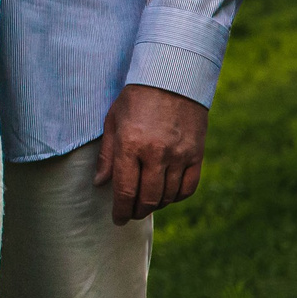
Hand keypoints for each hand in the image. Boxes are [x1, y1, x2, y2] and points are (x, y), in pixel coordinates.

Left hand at [94, 83, 207, 223]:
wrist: (172, 78)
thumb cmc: (136, 98)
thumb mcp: (113, 121)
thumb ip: (107, 155)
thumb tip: (99, 183)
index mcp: (131, 145)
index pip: (125, 190)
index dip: (120, 210)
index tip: (117, 219)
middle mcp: (156, 153)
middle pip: (148, 198)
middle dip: (137, 211)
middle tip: (131, 213)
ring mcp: (179, 155)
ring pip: (168, 196)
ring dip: (156, 205)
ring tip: (147, 203)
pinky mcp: (196, 154)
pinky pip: (188, 188)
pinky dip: (177, 197)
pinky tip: (167, 194)